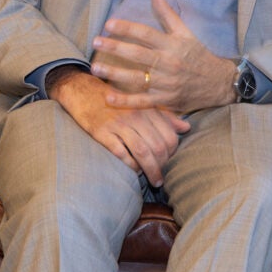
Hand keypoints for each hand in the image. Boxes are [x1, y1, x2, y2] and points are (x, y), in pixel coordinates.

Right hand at [48, 68, 188, 186]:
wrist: (85, 91)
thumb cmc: (119, 99)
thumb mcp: (144, 103)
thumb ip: (166, 116)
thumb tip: (186, 128)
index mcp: (149, 108)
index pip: (169, 135)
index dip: (173, 152)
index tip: (171, 161)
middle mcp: (137, 116)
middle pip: (157, 145)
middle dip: (162, 165)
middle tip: (162, 177)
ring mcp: (119, 124)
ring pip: (142, 151)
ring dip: (150, 169)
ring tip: (155, 180)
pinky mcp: (102, 132)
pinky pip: (120, 152)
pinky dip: (130, 165)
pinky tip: (134, 171)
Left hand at [91, 0, 238, 113]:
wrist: (218, 82)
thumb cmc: (198, 54)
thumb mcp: (185, 32)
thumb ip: (167, 14)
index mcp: (173, 44)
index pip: (146, 34)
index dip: (127, 28)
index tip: (109, 24)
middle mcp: (169, 63)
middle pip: (138, 55)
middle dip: (115, 47)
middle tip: (95, 41)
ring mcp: (167, 83)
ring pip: (137, 78)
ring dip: (114, 73)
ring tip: (96, 67)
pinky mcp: (166, 100)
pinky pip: (143, 101)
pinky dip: (126, 101)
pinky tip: (109, 97)